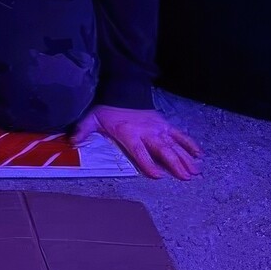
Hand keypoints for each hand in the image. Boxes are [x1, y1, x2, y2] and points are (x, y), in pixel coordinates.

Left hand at [72, 104, 201, 179]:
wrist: (123, 91)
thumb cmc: (108, 110)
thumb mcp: (92, 119)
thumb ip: (83, 130)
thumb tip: (71, 142)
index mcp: (130, 133)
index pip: (140, 151)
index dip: (148, 163)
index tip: (158, 176)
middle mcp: (147, 132)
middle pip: (163, 150)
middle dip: (175, 163)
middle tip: (187, 177)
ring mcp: (158, 128)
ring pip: (174, 144)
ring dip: (185, 158)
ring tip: (196, 171)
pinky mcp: (165, 124)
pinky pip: (179, 134)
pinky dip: (189, 143)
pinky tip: (199, 154)